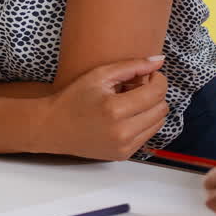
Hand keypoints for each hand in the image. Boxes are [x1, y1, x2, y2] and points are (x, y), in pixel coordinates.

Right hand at [38, 56, 168, 160]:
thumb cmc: (73, 98)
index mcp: (115, 109)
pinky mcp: (123, 155)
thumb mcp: (99, 75)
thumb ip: (132, 66)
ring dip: (151, 109)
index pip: (157, 93)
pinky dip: (143, 123)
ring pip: (159, 123)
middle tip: (137, 87)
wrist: (54, 128)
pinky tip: (127, 116)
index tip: (150, 75)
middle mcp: (122, 132)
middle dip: (155, 94)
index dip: (159, 80)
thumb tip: (160, 60)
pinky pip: (147, 136)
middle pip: (161, 109)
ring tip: (132, 102)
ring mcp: (124, 147)